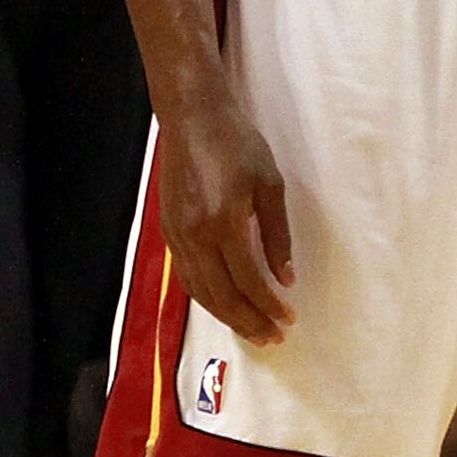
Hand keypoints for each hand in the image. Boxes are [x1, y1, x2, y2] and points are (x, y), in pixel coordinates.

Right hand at [159, 95, 294, 347]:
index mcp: (224, 223)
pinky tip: (222, 304)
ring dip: (226, 316)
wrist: (192, 118)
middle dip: (248, 321)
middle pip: (222, 295)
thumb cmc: (237, 144)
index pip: (247, 280)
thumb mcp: (270, 184)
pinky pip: (187, 276)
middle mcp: (196, 235)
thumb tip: (285, 278)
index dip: (268, 305)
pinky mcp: (169, 231)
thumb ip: (278, 235)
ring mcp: (178, 235)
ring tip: (250, 330)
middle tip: (271, 338)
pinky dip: (205, 297)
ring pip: (200, 291)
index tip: (287, 320)